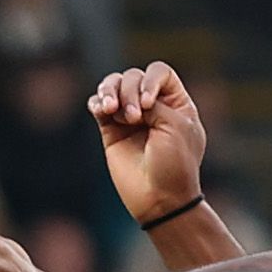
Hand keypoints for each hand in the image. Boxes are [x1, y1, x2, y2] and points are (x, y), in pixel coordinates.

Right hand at [91, 62, 207, 226]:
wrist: (160, 198)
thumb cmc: (175, 163)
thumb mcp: (174, 125)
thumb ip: (150, 102)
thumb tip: (123, 98)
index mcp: (175, 102)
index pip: (159, 72)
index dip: (150, 80)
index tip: (148, 104)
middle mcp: (152, 106)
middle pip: (134, 77)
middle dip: (130, 92)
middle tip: (133, 119)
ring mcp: (130, 118)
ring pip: (114, 86)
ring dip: (109, 92)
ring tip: (109, 110)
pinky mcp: (111, 132)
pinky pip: (98, 106)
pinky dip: (96, 103)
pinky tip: (100, 110)